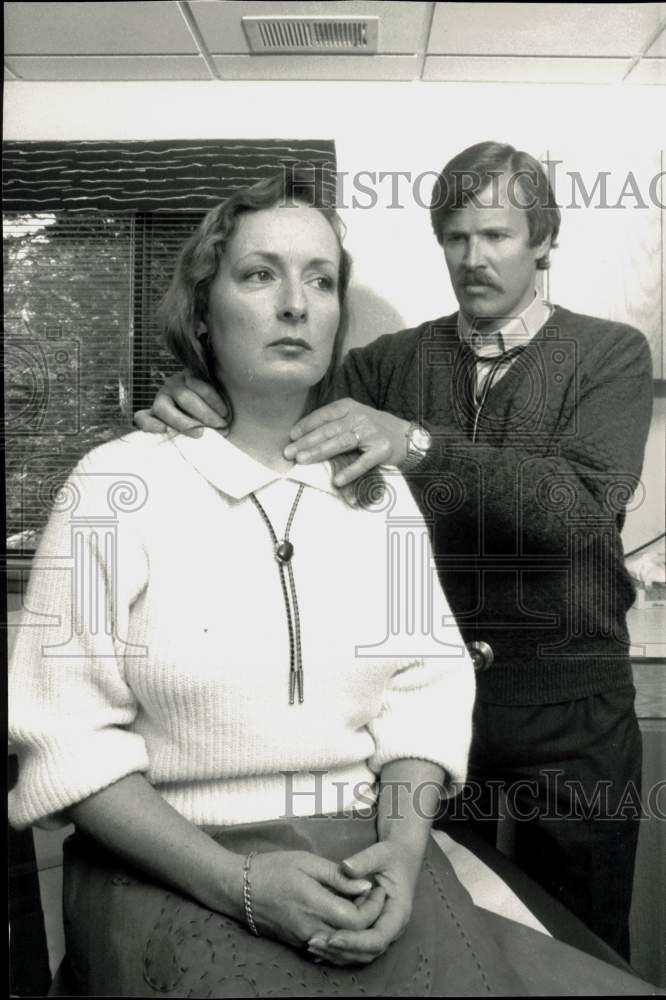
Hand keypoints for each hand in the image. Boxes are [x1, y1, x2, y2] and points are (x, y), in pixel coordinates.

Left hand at [134, 371, 228, 437]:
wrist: (224, 406)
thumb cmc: (208, 426)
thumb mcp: (195, 434)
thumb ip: (189, 436)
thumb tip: (196, 442)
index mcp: (158, 416)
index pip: (143, 419)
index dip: (149, 425)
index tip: (163, 430)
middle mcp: (163, 398)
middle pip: (163, 408)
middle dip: (184, 423)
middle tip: (202, 434)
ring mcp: (175, 384)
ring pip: (184, 397)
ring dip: (204, 413)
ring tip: (221, 424)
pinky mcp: (190, 374)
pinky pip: (198, 385)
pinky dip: (213, 400)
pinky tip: (223, 411)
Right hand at [249, 850, 385, 949]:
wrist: (239, 890)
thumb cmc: (273, 868)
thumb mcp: (306, 862)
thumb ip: (337, 876)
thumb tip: (365, 886)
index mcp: (315, 905)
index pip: (357, 920)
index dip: (373, 907)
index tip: (377, 888)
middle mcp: (312, 929)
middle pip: (354, 937)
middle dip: (370, 918)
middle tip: (373, 896)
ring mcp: (305, 939)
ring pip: (343, 946)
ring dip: (358, 929)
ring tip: (362, 904)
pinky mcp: (299, 943)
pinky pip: (329, 947)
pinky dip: (343, 935)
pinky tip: (344, 916)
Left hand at [283, 399, 409, 486]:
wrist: (407, 437)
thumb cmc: (373, 429)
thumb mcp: (353, 418)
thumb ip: (333, 425)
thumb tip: (301, 437)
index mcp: (349, 407)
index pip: (324, 415)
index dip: (306, 425)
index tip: (291, 436)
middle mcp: (360, 417)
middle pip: (329, 430)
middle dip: (306, 442)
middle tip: (288, 452)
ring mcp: (372, 433)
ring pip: (341, 442)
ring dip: (319, 452)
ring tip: (302, 460)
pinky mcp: (382, 450)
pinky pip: (363, 462)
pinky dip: (349, 471)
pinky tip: (336, 480)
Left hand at [306, 842, 416, 965]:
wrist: (400, 861)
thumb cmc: (392, 857)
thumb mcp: (381, 854)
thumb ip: (365, 861)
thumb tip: (346, 867)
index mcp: (397, 913)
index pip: (378, 938)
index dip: (355, 941)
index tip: (332, 937)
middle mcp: (391, 929)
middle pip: (367, 952)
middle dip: (342, 950)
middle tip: (314, 943)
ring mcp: (380, 932)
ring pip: (360, 955)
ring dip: (337, 954)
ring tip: (311, 944)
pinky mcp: (369, 932)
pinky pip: (354, 949)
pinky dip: (337, 951)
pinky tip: (316, 947)